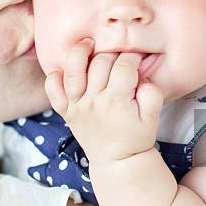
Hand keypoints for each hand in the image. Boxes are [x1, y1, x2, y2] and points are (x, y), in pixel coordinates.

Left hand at [45, 38, 163, 163]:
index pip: (124, 66)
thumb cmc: (136, 137)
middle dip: (112, 53)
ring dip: (79, 52)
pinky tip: (63, 70)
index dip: (133, 57)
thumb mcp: (153, 118)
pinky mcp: (66, 111)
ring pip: (73, 70)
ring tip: (87, 44)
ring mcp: (77, 105)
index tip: (137, 58)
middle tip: (119, 56)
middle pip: (100, 63)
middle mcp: (94, 101)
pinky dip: (54, 78)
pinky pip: (52, 91)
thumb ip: (152, 94)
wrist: (117, 161)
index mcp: (117, 101)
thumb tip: (142, 75)